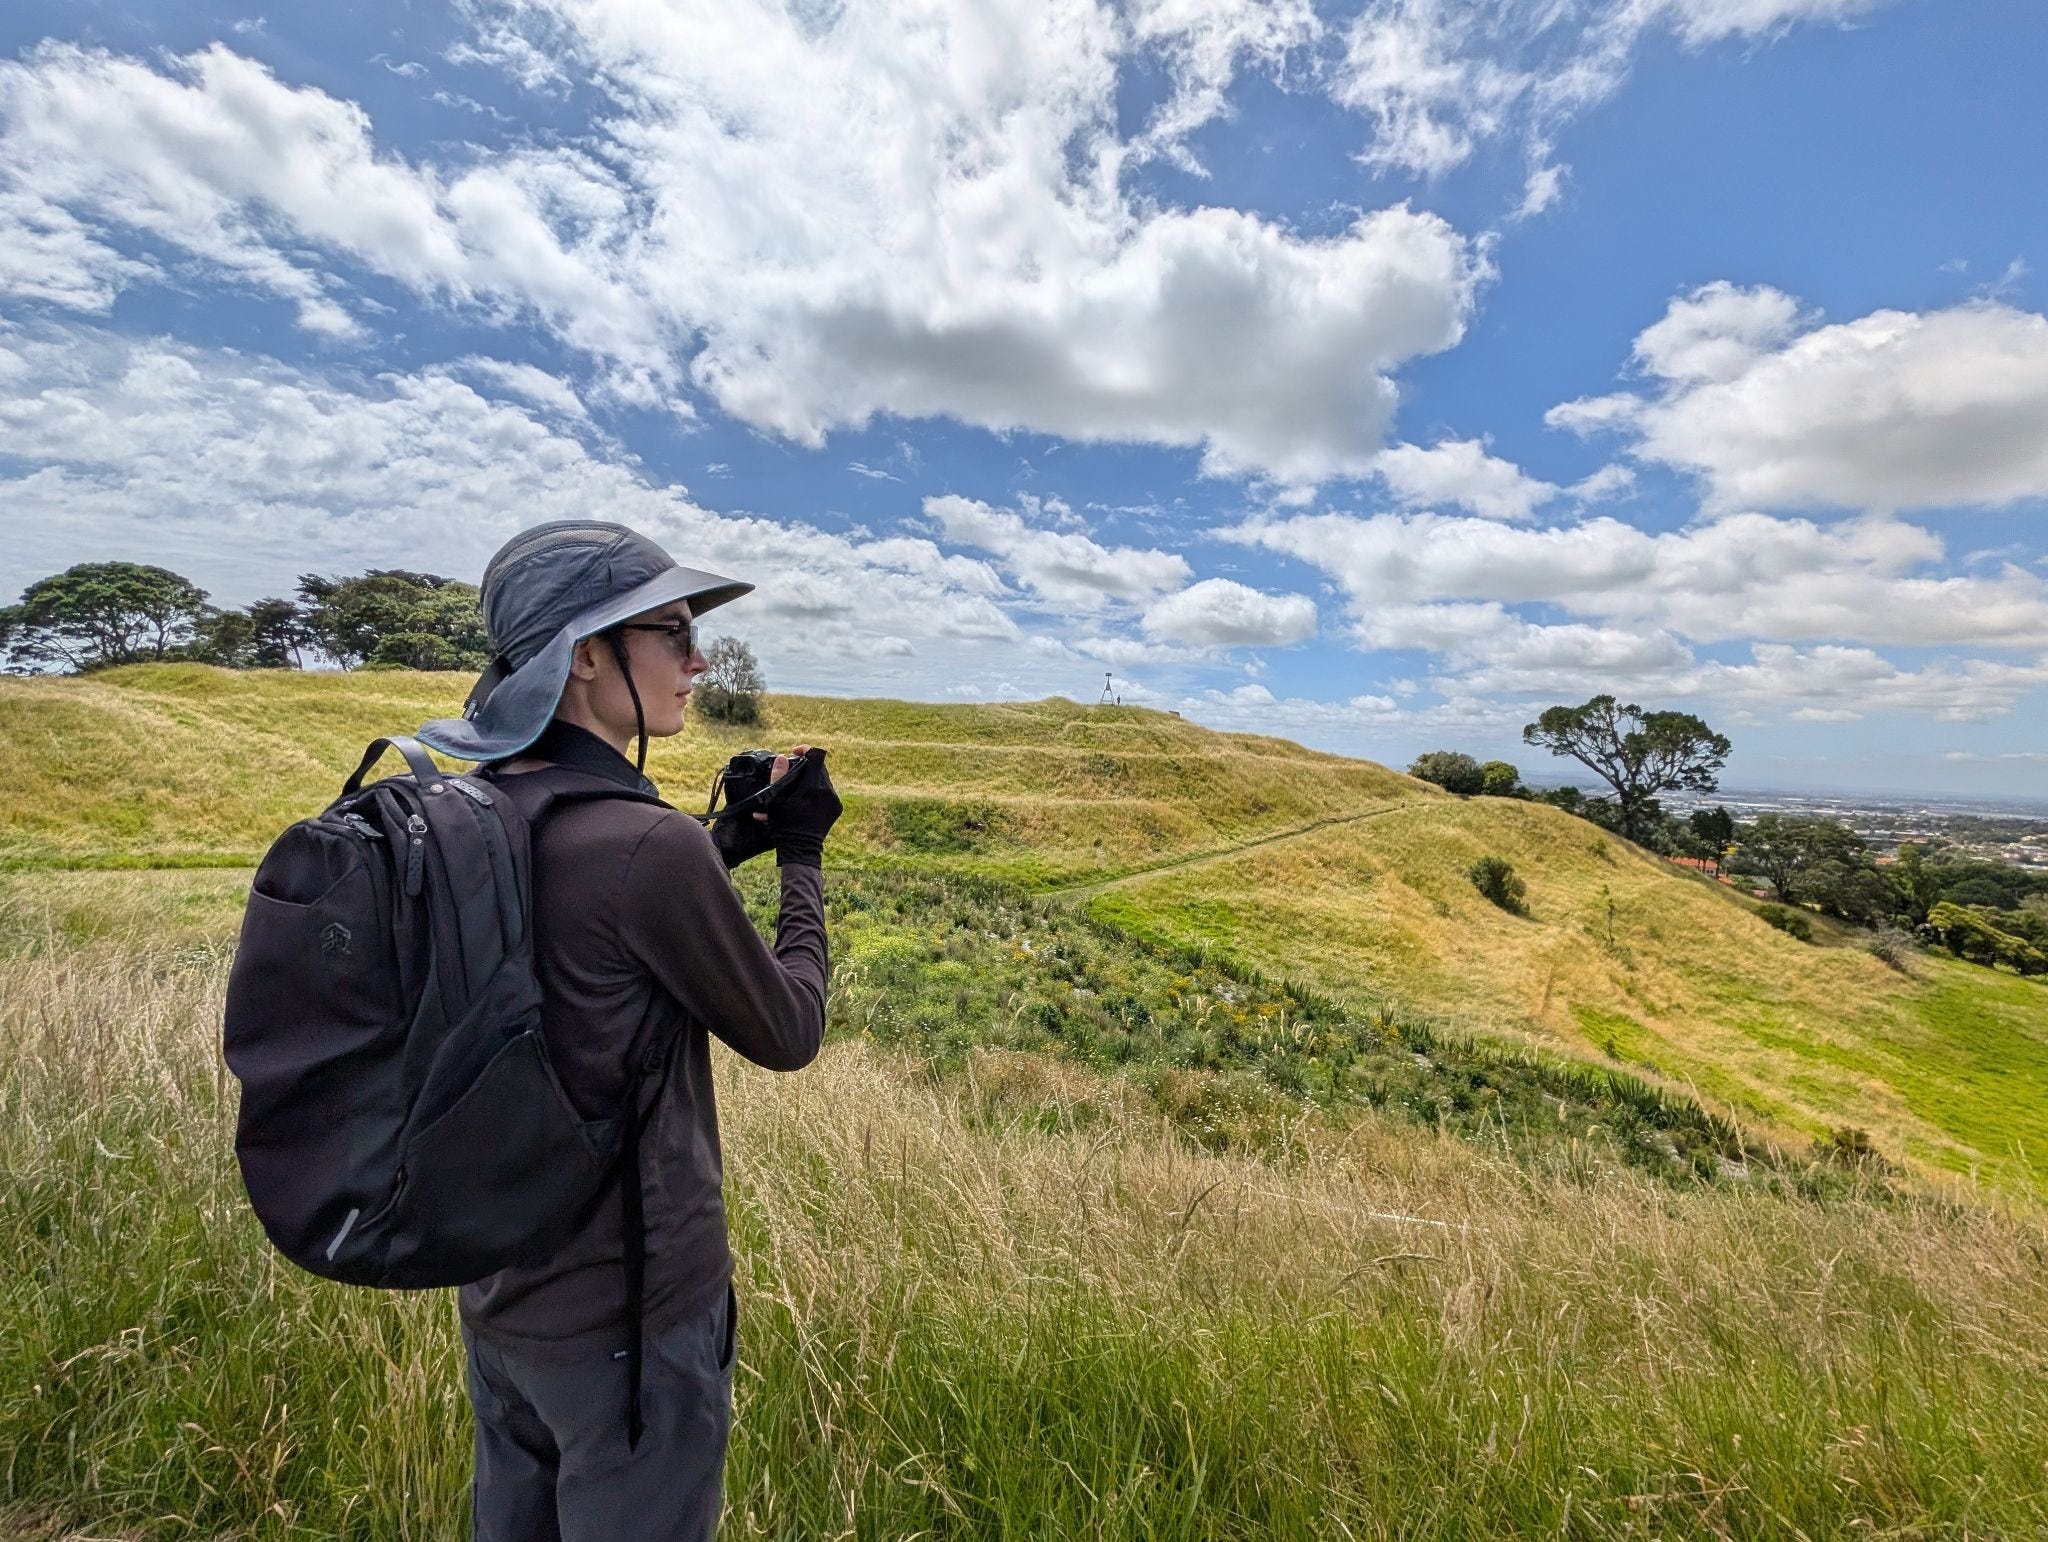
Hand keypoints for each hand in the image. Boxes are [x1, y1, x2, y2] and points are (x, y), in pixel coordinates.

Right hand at [760, 745, 841, 868]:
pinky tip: (805, 798)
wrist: (800, 849)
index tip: (795, 753)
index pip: (817, 756)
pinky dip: (817, 790)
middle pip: (820, 767)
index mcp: (813, 787)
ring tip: (797, 789)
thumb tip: (783, 758)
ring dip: (811, 779)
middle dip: (806, 766)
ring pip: (824, 779)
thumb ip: (779, 776)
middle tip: (792, 773)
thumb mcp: (776, 801)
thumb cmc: (784, 826)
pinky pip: (827, 791)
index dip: (806, 750)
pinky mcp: (837, 807)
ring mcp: (834, 800)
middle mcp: (828, 791)